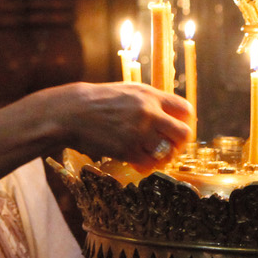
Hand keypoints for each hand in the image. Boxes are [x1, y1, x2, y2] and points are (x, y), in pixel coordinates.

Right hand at [31, 81, 194, 166]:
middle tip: (170, 146)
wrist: (72, 112)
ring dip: (163, 156)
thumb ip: (149, 100)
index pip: (185, 109)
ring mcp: (139, 132)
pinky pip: (149, 164)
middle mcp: (148, 113)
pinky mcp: (127, 150)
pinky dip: (147, 166)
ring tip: (152, 155)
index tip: (177, 127)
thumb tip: (169, 112)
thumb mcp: (127, 91)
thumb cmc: (98, 101)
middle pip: (183, 133)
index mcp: (150, 95)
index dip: (184, 121)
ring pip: (168, 152)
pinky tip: (139, 161)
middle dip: (179, 142)